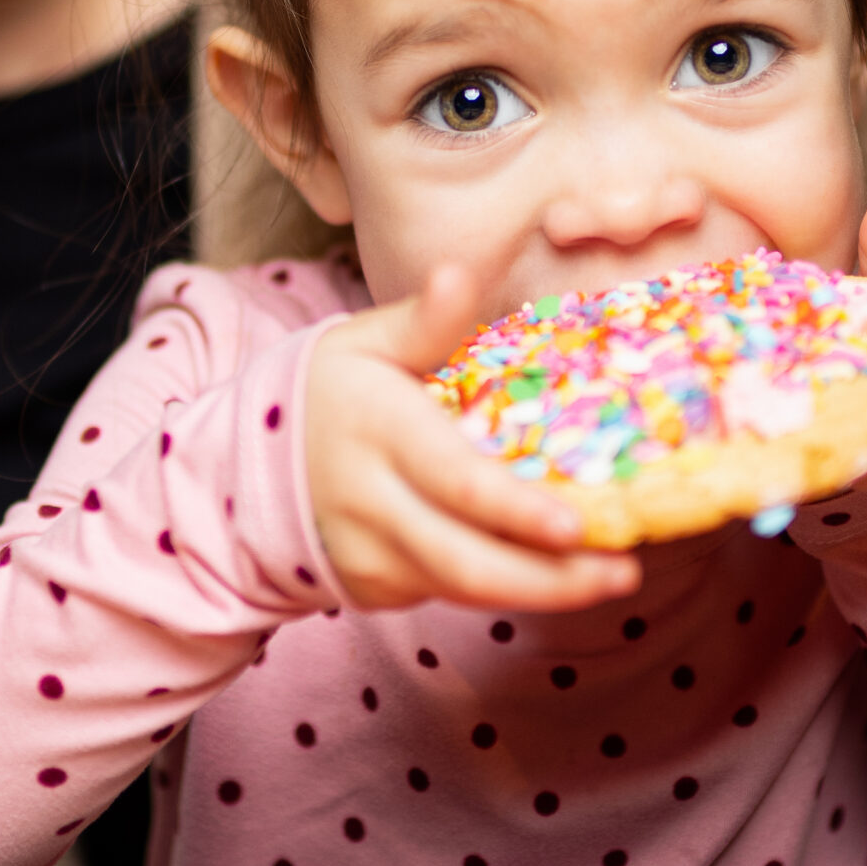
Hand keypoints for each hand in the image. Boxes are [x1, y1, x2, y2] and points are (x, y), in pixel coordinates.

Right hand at [304, 265, 641, 612]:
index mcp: (379, 431)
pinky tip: (561, 575)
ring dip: (542, 592)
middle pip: (467, 561)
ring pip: (464, 589)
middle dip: (548, 578)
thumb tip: (460, 272)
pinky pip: (449, 592)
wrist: (244, 471)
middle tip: (622, 571)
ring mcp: (372, 556)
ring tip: (610, 577)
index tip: (576, 524)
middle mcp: (373, 504)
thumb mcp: (362, 344)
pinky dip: (508, 587)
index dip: (516, 511)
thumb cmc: (327, 394)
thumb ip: (420, 319)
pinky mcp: (376, 588)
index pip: (454, 480)